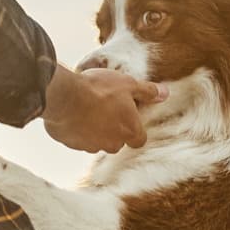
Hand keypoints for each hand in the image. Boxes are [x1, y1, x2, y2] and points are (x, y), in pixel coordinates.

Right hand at [42, 65, 168, 153]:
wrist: (64, 97)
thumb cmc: (99, 89)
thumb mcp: (128, 84)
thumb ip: (147, 91)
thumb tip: (165, 94)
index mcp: (129, 131)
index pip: (139, 140)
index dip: (135, 129)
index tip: (129, 116)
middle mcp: (112, 143)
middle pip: (117, 141)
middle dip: (113, 128)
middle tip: (106, 107)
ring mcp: (90, 146)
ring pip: (97, 141)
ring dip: (94, 129)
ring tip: (87, 108)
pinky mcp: (72, 144)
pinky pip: (78, 139)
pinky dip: (77, 129)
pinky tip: (73, 112)